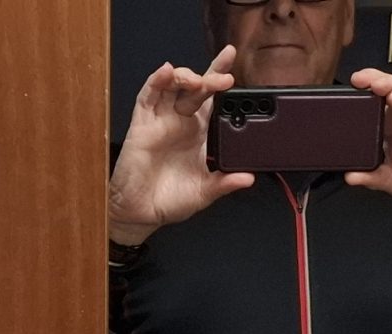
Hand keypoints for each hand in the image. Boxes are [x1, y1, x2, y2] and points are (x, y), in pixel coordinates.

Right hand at [109, 50, 256, 245]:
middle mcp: (180, 121)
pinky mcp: (142, 125)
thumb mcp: (205, 191)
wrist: (143, 214)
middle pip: (195, 87)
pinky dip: (156, 81)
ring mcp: (160, 120)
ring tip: (199, 81)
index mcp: (197, 132)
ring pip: (172, 85)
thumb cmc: (170, 200)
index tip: (232, 60)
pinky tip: (166, 72)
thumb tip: (248, 178)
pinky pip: (148, 96)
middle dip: (210, 77)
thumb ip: (225, 182)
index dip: (220, 76)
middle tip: (225, 78)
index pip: (211, 97)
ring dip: (185, 77)